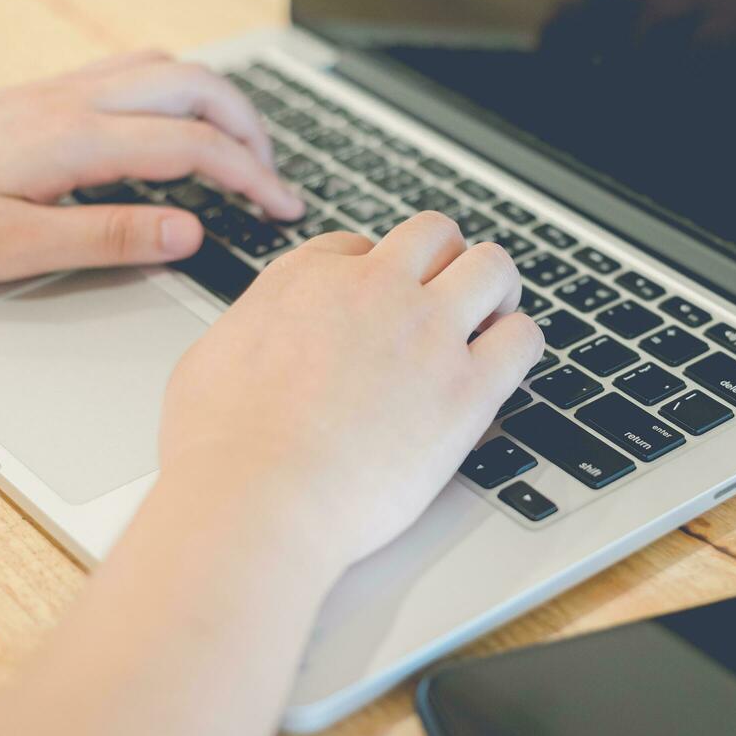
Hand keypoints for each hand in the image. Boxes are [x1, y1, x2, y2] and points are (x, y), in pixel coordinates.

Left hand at [0, 50, 304, 283]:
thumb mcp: (18, 248)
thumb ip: (111, 237)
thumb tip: (191, 230)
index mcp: (75, 139)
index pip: (194, 145)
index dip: (252, 178)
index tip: (284, 210)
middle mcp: (76, 100)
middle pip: (196, 87)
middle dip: (251, 129)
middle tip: (273, 181)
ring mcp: (63, 89)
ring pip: (169, 68)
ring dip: (220, 104)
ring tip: (242, 152)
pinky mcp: (49, 93)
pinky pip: (137, 70)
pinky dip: (183, 92)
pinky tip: (181, 128)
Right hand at [158, 212, 544, 565]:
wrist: (257, 499)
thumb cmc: (220, 449)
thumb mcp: (211, 358)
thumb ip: (254, 332)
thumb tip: (265, 337)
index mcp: (307, 279)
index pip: (360, 246)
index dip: (377, 273)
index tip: (381, 301)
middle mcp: (373, 289)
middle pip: (434, 235)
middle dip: (445, 260)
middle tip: (448, 296)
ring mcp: (427, 333)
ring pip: (492, 266)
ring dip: (496, 288)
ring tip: (492, 318)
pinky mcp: (467, 388)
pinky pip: (524, 339)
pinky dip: (521, 344)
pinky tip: (505, 364)